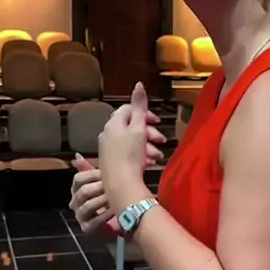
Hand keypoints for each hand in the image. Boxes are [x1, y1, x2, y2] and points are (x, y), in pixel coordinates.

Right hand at [70, 157, 112, 233]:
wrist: (121, 216)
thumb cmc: (110, 196)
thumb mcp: (102, 180)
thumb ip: (90, 169)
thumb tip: (77, 156)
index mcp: (76, 189)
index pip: (78, 179)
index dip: (92, 174)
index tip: (106, 173)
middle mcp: (75, 203)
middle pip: (82, 192)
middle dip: (99, 188)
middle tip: (112, 184)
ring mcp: (80, 216)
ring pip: (86, 206)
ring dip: (102, 201)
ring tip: (114, 197)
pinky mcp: (87, 228)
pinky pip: (94, 221)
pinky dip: (105, 215)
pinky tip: (115, 210)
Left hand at [99, 82, 157, 211]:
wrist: (120, 185)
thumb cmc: (130, 155)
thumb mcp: (138, 128)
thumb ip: (140, 106)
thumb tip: (138, 83)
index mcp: (114, 123)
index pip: (129, 109)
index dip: (145, 114)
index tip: (157, 122)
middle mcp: (108, 133)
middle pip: (131, 126)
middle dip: (149, 133)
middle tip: (161, 140)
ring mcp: (108, 148)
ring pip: (131, 141)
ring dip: (147, 146)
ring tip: (157, 156)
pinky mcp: (111, 162)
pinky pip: (128, 153)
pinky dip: (139, 155)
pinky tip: (149, 163)